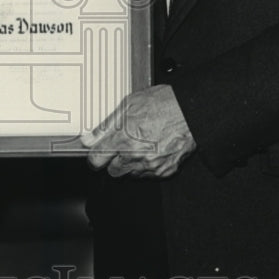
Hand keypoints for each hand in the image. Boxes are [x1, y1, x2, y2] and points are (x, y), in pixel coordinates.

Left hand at [80, 84, 195, 178]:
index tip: (97, 152)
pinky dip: (146, 165)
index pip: (96, 160)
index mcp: (123, 138)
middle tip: (121, 146)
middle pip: (112, 171)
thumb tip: (88, 139)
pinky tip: (152, 149)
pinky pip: (147, 175)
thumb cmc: (162, 103)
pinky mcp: (164, 171)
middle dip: (113, 160)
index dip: (95, 155)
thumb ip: (105, 126)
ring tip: (140, 145)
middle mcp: (136, 155)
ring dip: (130, 164)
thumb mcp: (128, 105)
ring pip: (130, 174)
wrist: (190, 110)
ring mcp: (151, 165)